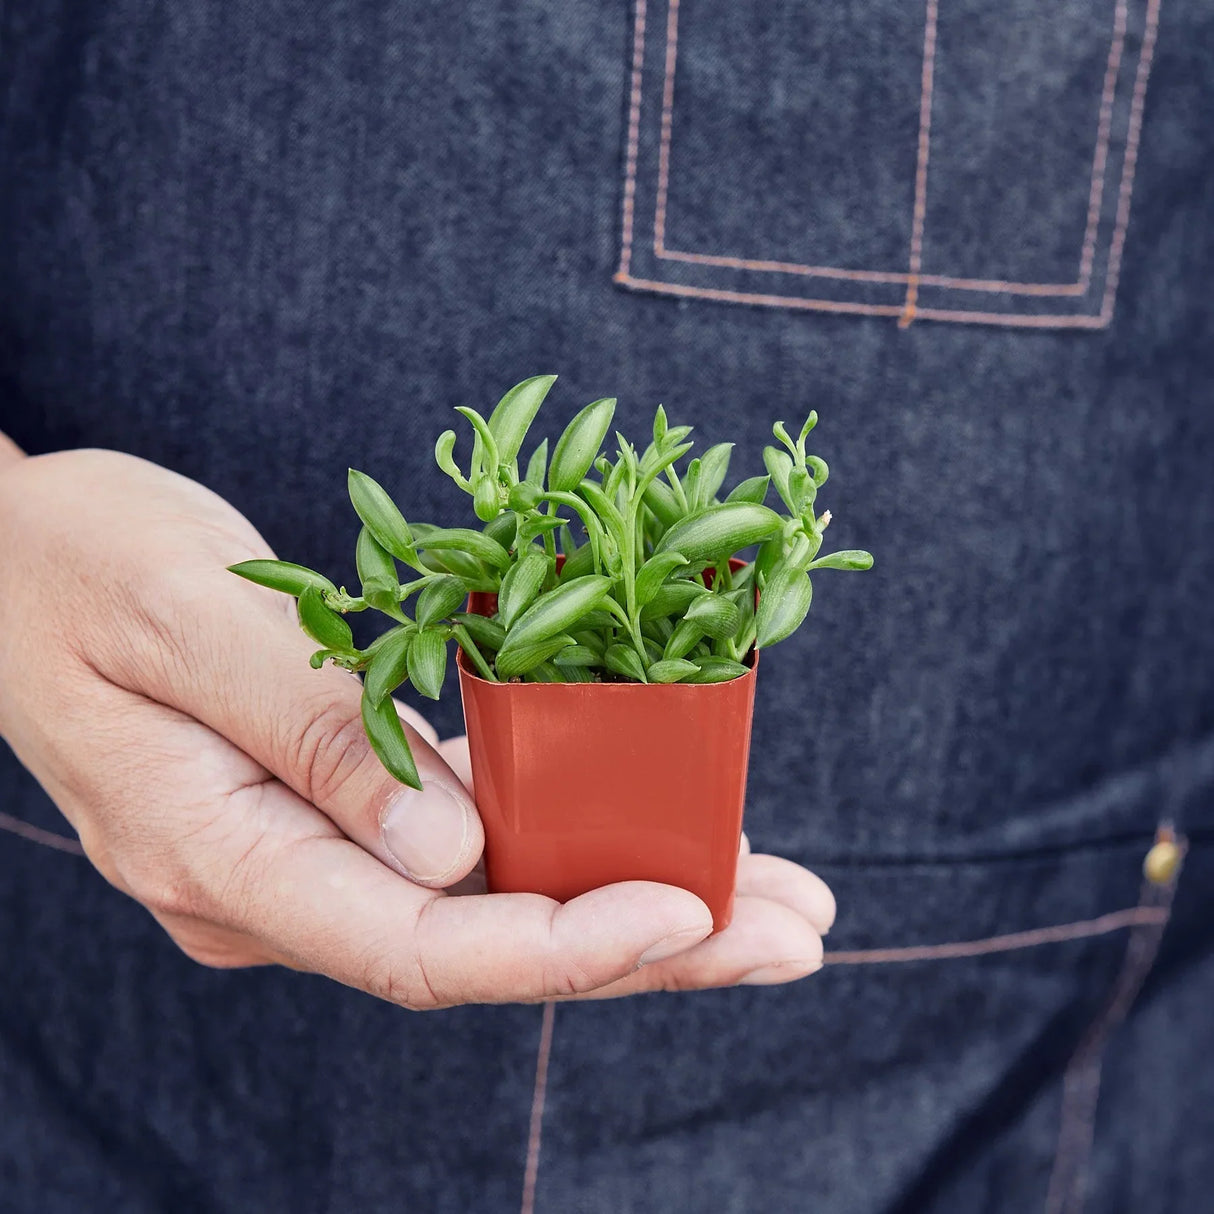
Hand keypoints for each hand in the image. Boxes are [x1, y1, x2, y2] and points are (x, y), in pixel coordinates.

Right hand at [0, 448, 833, 1006]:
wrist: (11, 553)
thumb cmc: (80, 563)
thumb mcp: (189, 621)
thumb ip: (316, 737)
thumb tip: (455, 859)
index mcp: (220, 859)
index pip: (416, 946)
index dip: (562, 942)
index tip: (692, 911)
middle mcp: (276, 886)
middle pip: (487, 948)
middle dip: (651, 948)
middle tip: (797, 937)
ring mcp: (310, 856)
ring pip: (497, 904)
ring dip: (641, 902)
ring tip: (778, 899)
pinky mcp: (340, 810)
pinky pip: (474, 845)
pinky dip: (578, 841)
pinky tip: (672, 833)